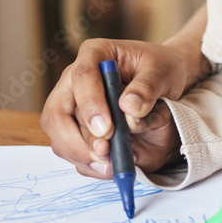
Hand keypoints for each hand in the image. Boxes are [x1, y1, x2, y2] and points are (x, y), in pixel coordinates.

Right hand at [41, 38, 194, 177]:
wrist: (162, 79)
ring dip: (81, 154)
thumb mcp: (164, 71)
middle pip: (57, 112)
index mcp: (95, 54)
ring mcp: (71, 104)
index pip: (82, 77)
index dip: (90, 104)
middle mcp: (74, 79)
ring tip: (110, 165)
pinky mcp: (75, 125)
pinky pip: (70, 148)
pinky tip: (108, 167)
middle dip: (76, 139)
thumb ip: (148, 87)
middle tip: (104, 154)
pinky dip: (86, 162)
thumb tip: (129, 108)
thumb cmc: (161, 69)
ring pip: (59, 135)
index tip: (106, 129)